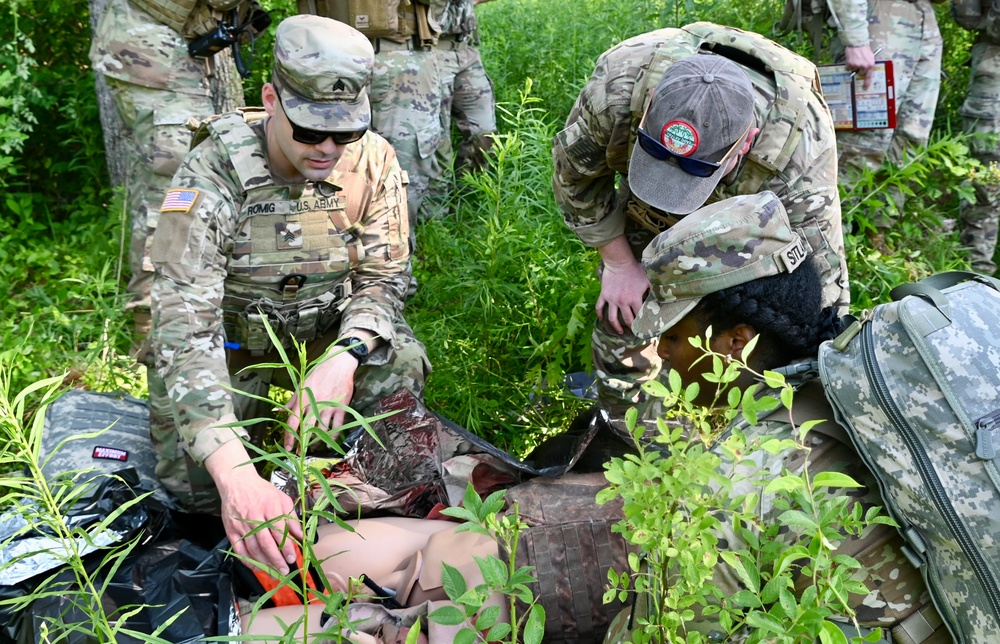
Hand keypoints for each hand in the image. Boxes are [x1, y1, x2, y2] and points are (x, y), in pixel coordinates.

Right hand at [206, 441, 303, 573]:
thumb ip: (291, 518)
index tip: (292, 558)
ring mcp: (241, 525)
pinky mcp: (231, 530)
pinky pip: (239, 550)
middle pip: (266, 543)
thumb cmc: (262, 491)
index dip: (286, 547)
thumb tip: (301, 536)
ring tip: (274, 572)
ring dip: (264, 563)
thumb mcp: (282, 499)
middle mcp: (254, 517)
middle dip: (276, 559)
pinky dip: (248, 561)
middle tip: (285, 570)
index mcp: (270, 507)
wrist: (237, 482)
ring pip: (253, 549)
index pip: (279, 532)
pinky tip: (257, 567)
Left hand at [285, 349, 358, 447]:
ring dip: (317, 441)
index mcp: (303, 398)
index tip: (287, 447)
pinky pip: (337, 425)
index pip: (293, 421)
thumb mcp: (302, 384)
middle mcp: (315, 404)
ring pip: (322, 429)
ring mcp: (329, 406)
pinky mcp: (341, 407)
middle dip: (302, 443)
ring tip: (313, 448)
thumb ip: (292, 400)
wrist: (339, 364)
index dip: (289, 436)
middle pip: (306, 428)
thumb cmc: (319, 373)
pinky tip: (330, 441)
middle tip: (299, 453)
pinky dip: (333, 435)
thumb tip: (279, 411)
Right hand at [597, 258, 650, 334]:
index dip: (643, 323)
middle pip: (627, 320)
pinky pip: (600, 307)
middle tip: (634, 333)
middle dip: (631, 328)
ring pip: (612, 318)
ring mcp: (612, 300)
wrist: (619, 263)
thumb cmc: (635, 270)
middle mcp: (622, 302)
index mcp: (634, 299)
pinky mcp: (604, 295)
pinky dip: (600, 314)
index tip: (645, 328)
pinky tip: (602, 319)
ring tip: (619, 332)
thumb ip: (653, 290)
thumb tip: (661, 298)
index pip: (639, 315)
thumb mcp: (648, 280)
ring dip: (616, 327)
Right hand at [844, 45, 875, 89]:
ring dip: (854, 66)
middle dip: (860, 69)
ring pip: (854, 70)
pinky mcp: (850, 64)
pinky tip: (851, 59)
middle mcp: (864, 66)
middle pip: (861, 73)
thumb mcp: (870, 57)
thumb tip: (866, 71)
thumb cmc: (864, 49)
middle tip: (859, 63)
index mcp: (871, 65)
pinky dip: (848, 65)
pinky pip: (848, 68)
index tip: (865, 87)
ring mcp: (857, 65)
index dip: (867, 82)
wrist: (857, 43)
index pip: (869, 76)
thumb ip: (869, 64)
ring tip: (855, 59)